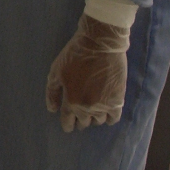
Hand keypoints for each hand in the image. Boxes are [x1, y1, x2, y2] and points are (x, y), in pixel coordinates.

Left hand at [45, 12, 130, 132]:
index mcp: (71, 102)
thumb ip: (52, 92)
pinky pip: (114, 118)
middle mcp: (87, 108)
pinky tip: (106, 111)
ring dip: (94, 118)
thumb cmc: (74, 56)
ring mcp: (103, 105)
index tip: (69, 124)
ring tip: (93, 111)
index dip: (68, 125)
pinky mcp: (117, 100)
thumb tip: (52, 109)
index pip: (68, 122)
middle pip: (84, 123)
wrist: (100, 45)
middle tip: (80, 114)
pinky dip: (109, 117)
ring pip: (98, 121)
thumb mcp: (56, 71)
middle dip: (80, 120)